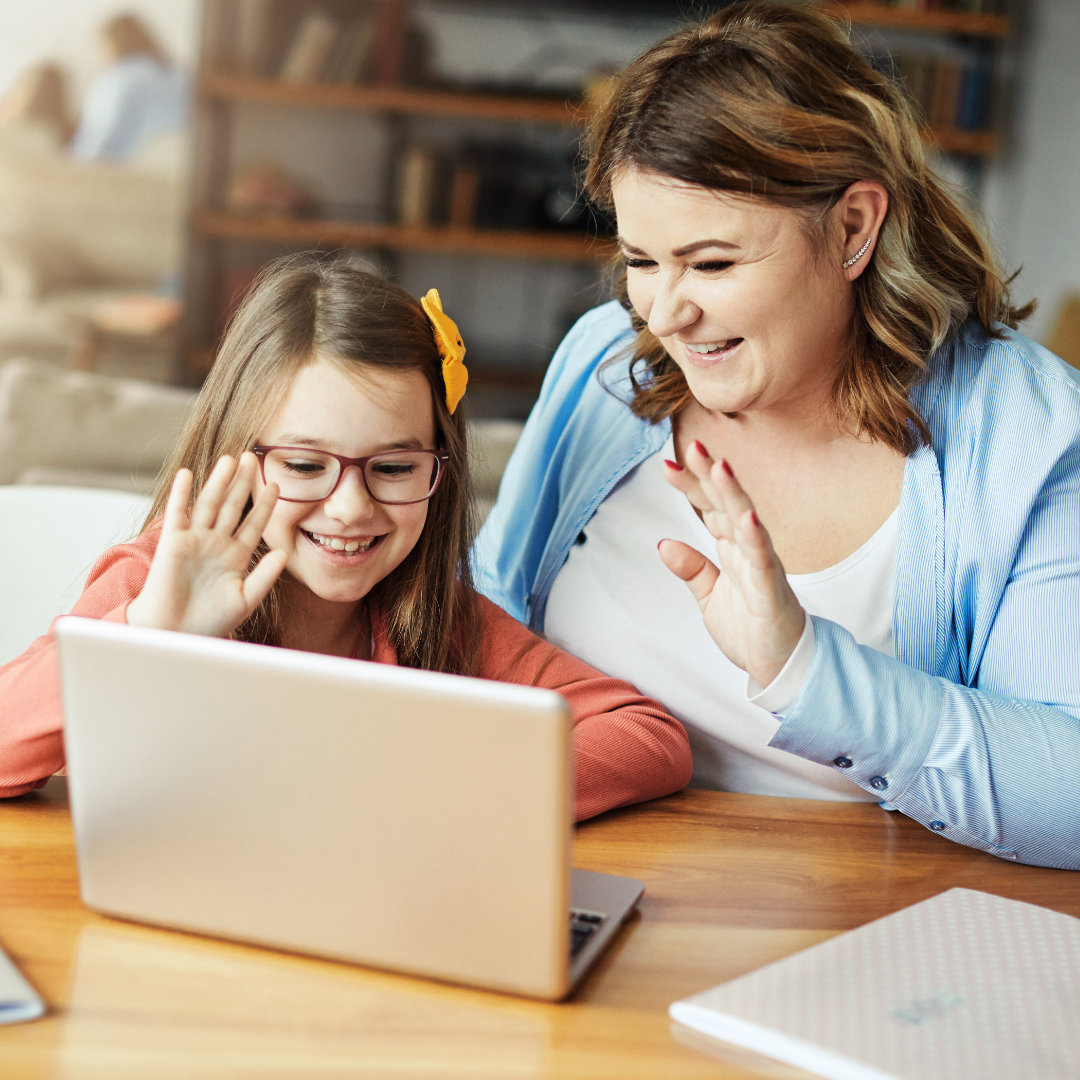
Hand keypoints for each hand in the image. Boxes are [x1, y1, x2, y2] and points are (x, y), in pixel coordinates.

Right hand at [126, 453, 288, 637]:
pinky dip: (182, 494)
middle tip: (253, 457)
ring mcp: (195, 540)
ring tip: (229, 459)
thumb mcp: (245, 599)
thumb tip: (284, 553)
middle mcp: (216, 543)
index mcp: (236, 556)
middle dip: (243, 483)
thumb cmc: (210, 621)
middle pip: (233, 506)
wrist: (177, 634)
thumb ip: (265, 576)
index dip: (265, 505)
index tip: (278, 485)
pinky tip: (189, 474)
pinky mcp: (173, 543)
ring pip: (209, 504)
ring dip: (218, 481)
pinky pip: (178, 514)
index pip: (254, 524)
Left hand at [659, 441, 804, 687]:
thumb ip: (691, 568)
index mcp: (732, 549)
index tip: (667, 465)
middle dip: (710, 476)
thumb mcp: (709, 596)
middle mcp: (748, 549)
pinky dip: (757, 538)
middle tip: (693, 447)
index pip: (709, 508)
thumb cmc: (751, 628)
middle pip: (726, 505)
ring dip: (734, 495)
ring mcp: (762, 567)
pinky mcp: (771, 590)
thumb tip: (664, 543)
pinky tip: (749, 518)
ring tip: (720, 467)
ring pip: (747, 523)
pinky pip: (764, 561)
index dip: (690, 486)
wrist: (779, 667)